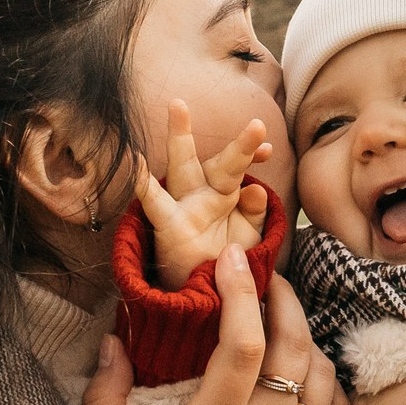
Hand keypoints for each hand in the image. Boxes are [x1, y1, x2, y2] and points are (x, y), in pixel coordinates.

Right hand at [86, 248, 345, 404]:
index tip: (232, 256)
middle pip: (294, 344)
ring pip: (324, 375)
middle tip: (265, 277)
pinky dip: (330, 383)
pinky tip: (310, 373)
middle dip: (282, 298)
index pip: (242, 341)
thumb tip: (112, 341)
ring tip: (284, 321)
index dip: (241, 289)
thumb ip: (106, 401)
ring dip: (307, 337)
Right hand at [138, 99, 272, 286]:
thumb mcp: (249, 237)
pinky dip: (144, 185)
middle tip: (256, 123)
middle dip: (236, 144)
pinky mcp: (168, 225)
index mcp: (225, 194)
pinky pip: (155, 203)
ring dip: (180, 138)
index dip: (252, 154)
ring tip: (178, 107)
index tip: (270, 149)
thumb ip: (255, 213)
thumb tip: (257, 189)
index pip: (240, 168)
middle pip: (218, 161)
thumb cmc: (225, 261)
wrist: (203, 297)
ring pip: (183, 167)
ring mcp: (185, 206)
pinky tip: (136, 163)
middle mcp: (205, 194)